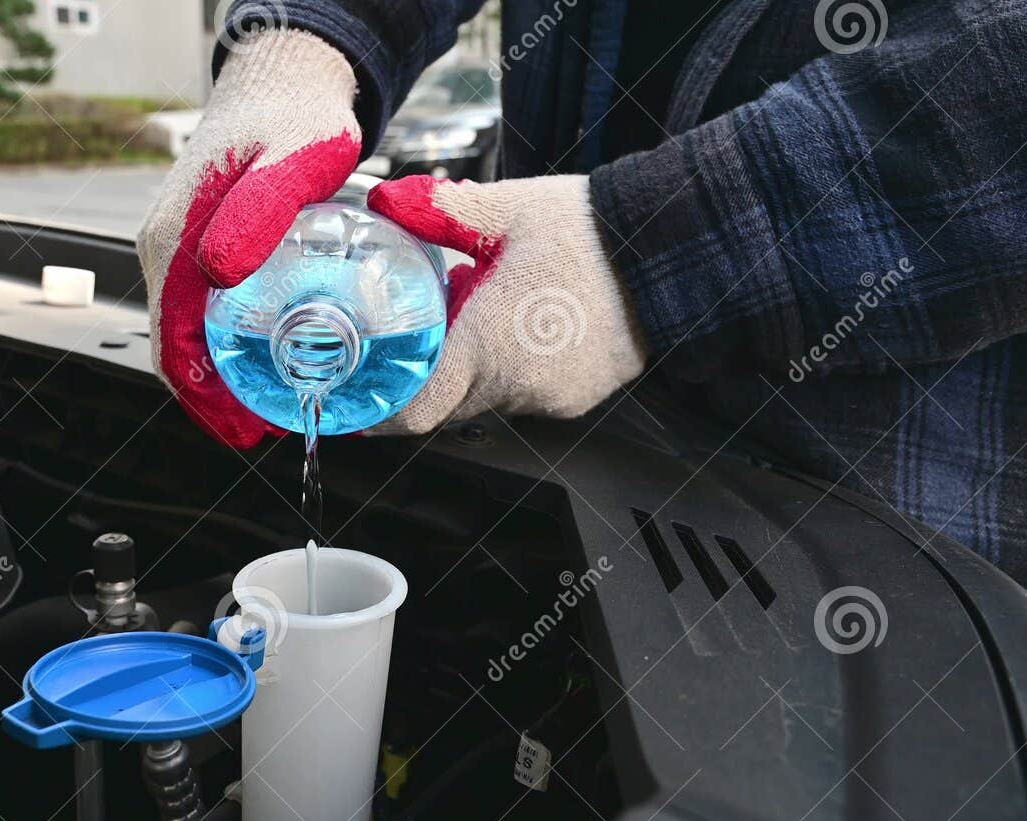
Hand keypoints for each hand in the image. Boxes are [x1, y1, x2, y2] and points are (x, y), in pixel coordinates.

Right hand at [136, 30, 359, 447]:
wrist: (285, 79)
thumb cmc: (294, 114)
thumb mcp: (293, 159)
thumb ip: (261, 210)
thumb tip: (216, 273)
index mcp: (175, 240)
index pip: (173, 345)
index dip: (207, 400)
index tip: (245, 433)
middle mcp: (166, 249)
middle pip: (177, 349)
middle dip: (216, 402)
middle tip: (266, 432)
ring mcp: (180, 249)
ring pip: (189, 335)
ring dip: (223, 379)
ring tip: (271, 409)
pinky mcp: (201, 246)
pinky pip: (203, 312)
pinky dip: (228, 348)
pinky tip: (268, 361)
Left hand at [365, 174, 648, 433]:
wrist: (669, 249)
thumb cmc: (592, 232)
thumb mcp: (503, 210)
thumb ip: (435, 210)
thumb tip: (386, 202)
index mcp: (485, 346)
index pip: (415, 410)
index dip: (379, 413)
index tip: (358, 403)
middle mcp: (516, 385)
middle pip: (447, 403)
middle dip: (428, 375)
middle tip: (422, 335)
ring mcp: (550, 398)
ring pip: (487, 399)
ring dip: (473, 369)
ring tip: (482, 315)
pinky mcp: (577, 398)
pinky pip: (525, 395)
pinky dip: (511, 370)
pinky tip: (524, 325)